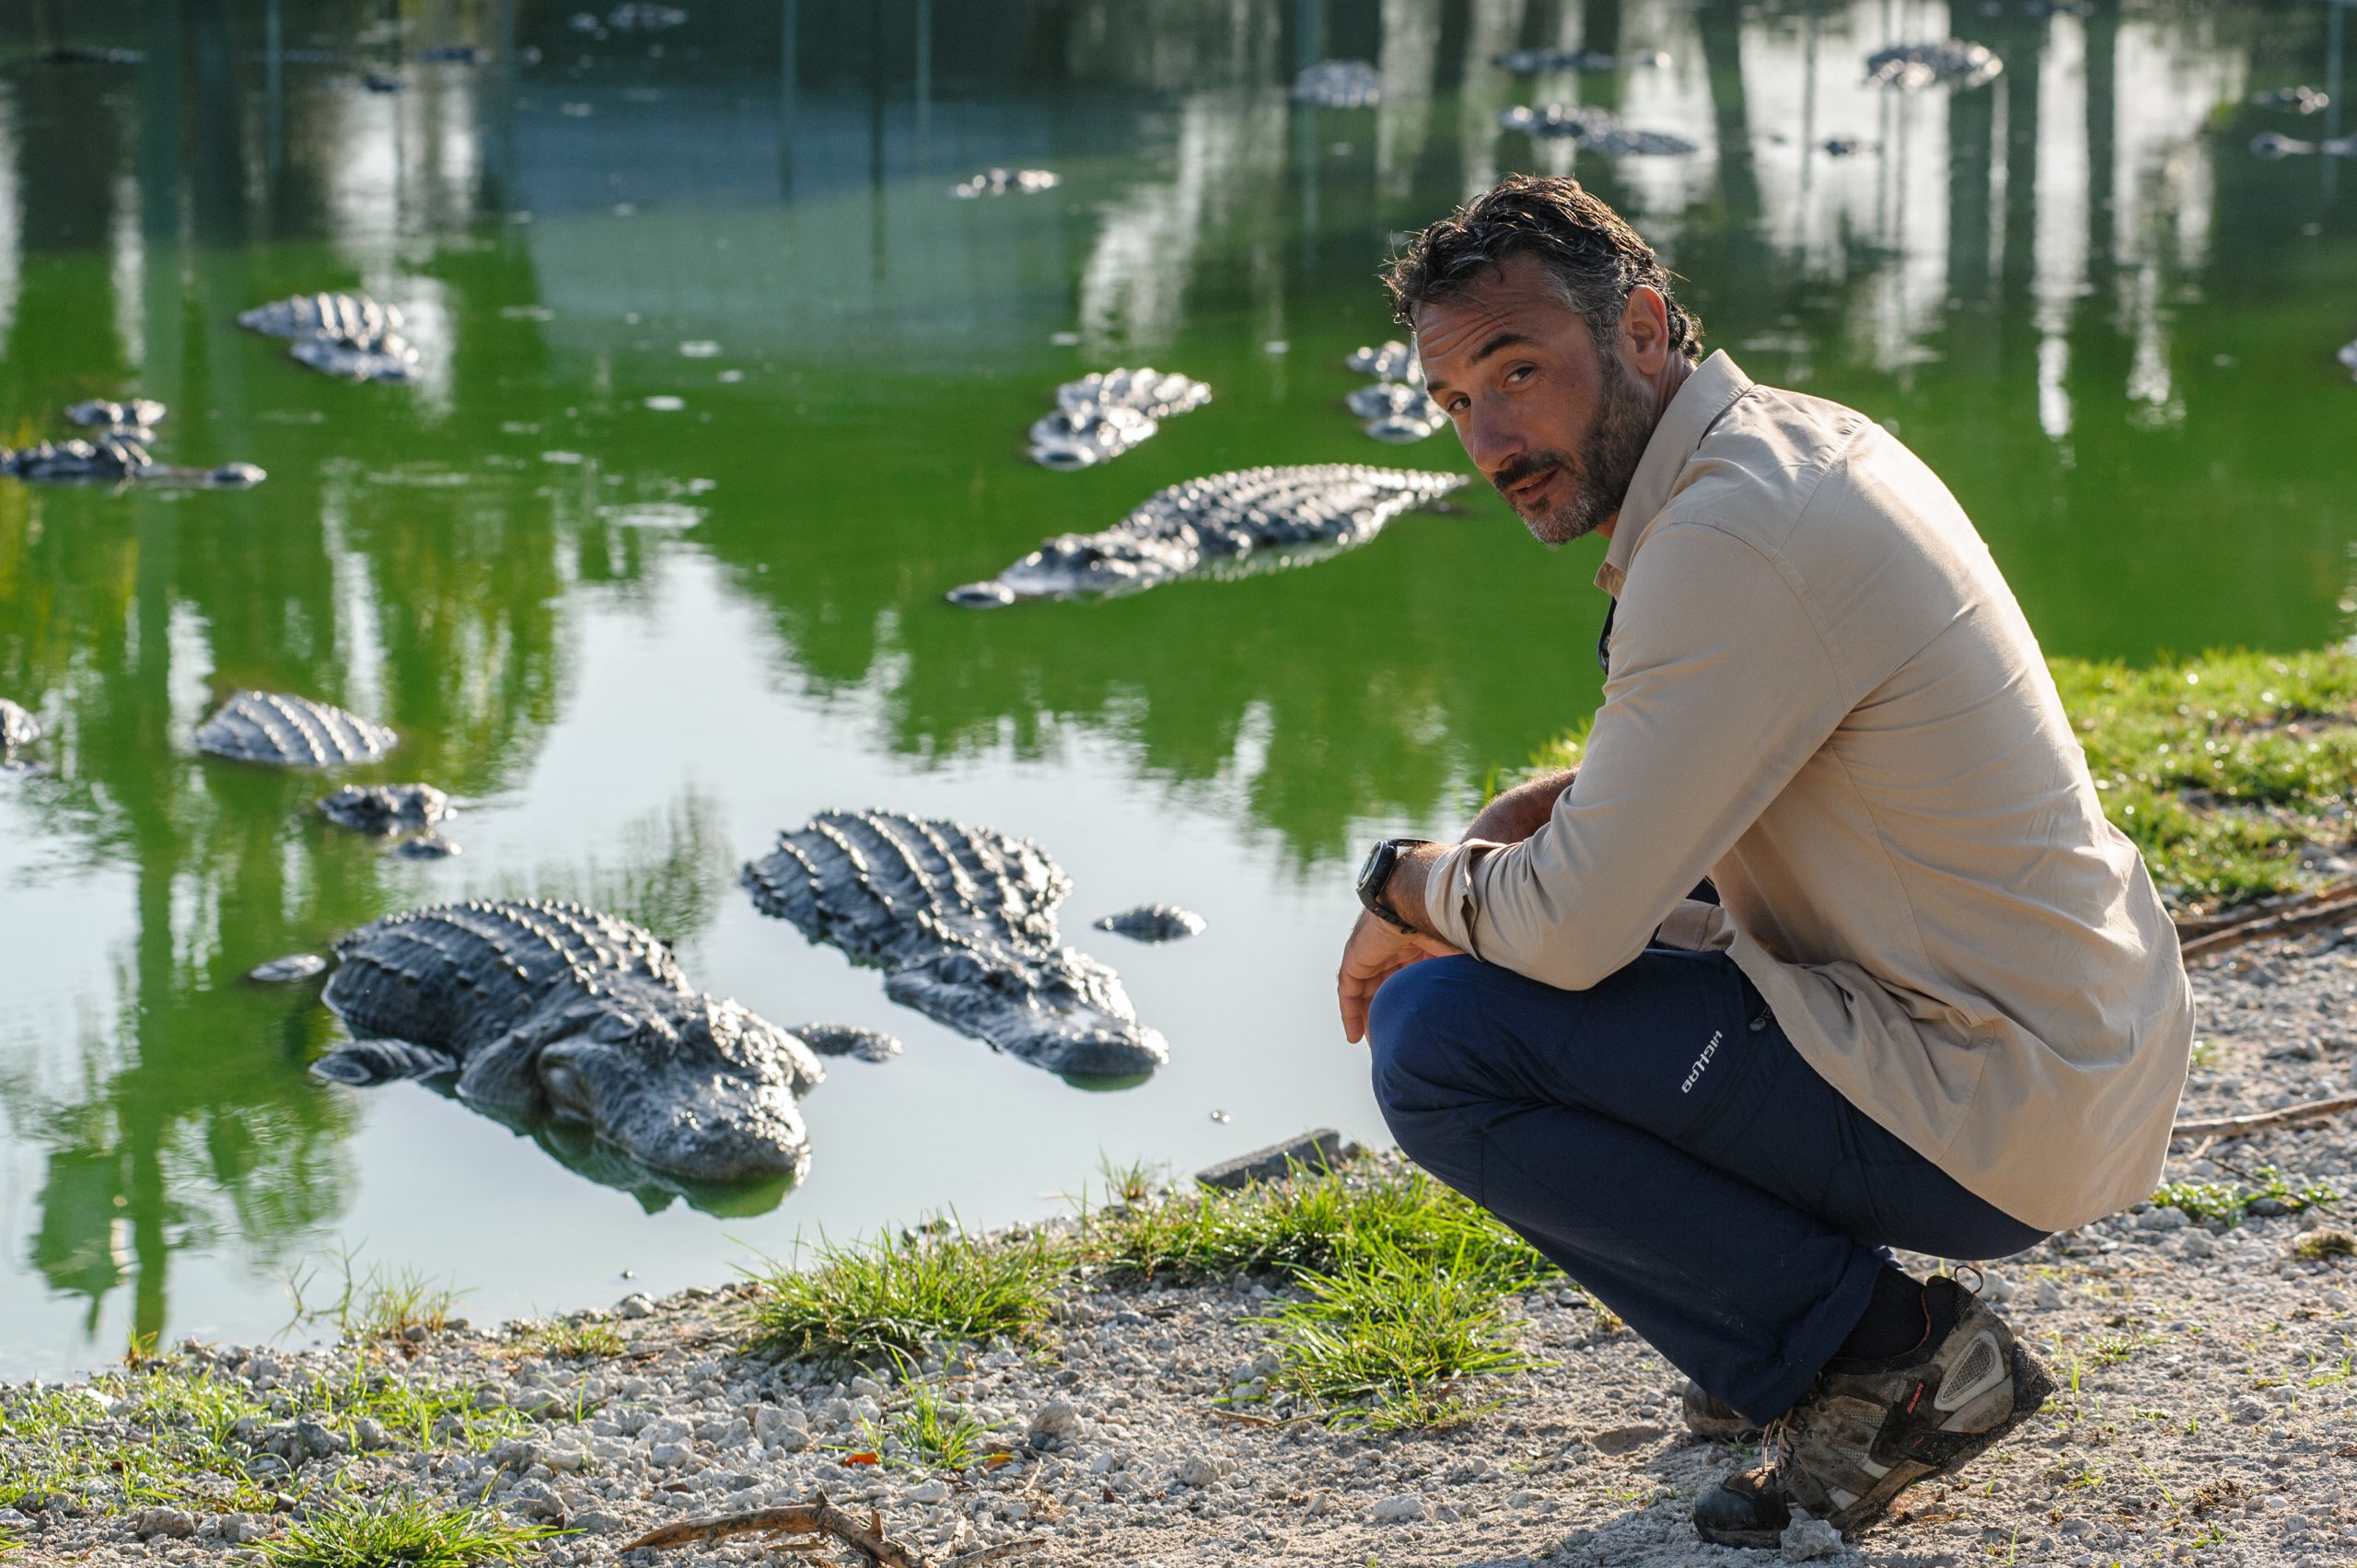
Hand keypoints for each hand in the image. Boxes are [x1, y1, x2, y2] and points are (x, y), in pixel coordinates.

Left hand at [1337, 909, 1459, 1044]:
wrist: (1423, 899)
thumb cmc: (1448, 924)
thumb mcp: (1458, 957)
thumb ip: (1463, 977)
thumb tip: (1485, 1005)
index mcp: (1417, 943)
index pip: (1409, 979)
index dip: (1411, 1003)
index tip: (1417, 1028)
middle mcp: (1392, 947)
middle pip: (1385, 986)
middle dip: (1388, 1013)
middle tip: (1394, 1044)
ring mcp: (1372, 951)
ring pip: (1365, 991)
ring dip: (1368, 1018)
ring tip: (1377, 1046)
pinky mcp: (1356, 957)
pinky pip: (1348, 990)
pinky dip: (1349, 1012)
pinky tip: (1354, 1036)